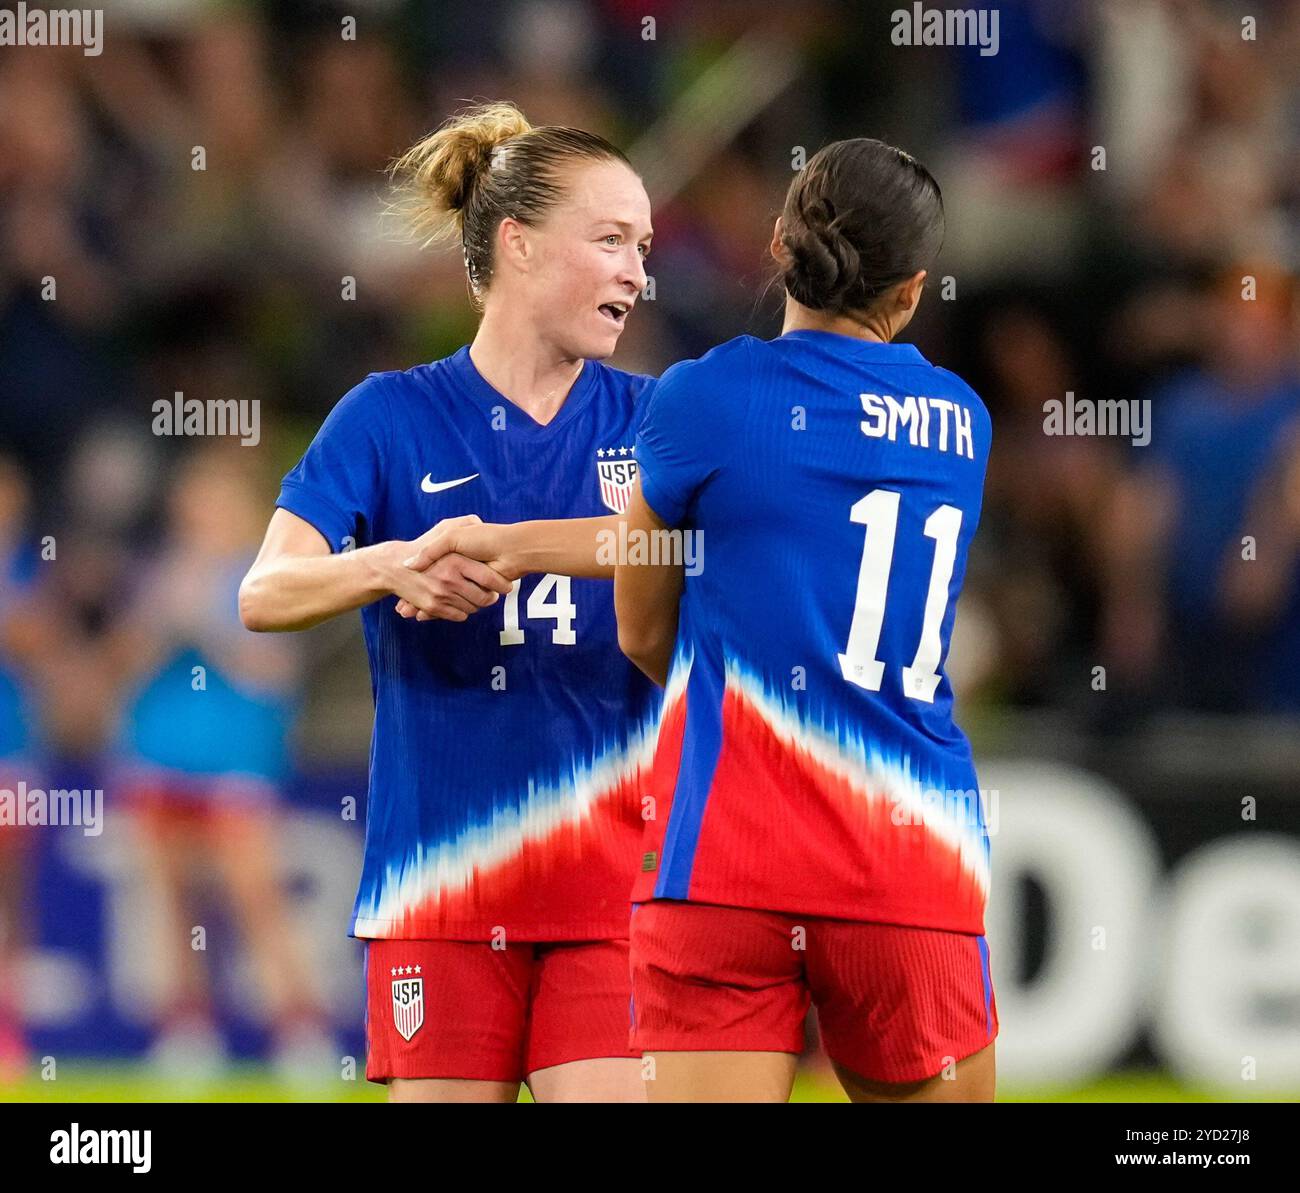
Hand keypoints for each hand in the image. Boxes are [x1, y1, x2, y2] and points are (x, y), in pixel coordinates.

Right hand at [369, 533, 511, 621]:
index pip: (488, 579)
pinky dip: (462, 611)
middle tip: (494, 594)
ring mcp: (441, 594)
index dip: (500, 584)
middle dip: (492, 597)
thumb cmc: (423, 544)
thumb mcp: (444, 530)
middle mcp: (449, 578)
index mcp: (456, 560)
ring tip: (478, 597)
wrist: (392, 566)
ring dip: (477, 605)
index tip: (506, 585)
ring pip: (472, 608)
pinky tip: (460, 601)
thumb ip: (464, 523)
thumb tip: (481, 523)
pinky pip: (458, 615)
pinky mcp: (433, 607)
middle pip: (484, 597)